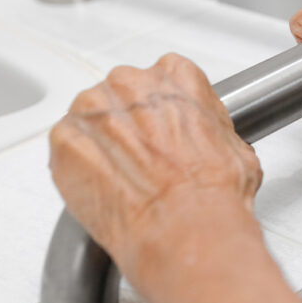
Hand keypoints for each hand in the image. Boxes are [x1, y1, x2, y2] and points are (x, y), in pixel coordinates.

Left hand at [49, 53, 262, 300]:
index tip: (165, 133)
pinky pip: (66, 147)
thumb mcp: (236, 147)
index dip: (163, 111)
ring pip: (91, 119)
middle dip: (130, 125)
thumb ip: (211, 128)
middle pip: (122, 95)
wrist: (186, 227)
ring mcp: (94, 109)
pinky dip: (77, 166)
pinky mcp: (65, 140)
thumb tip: (210, 142)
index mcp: (175, 75)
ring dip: (102, 144)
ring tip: (124, 180)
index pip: (162, 78)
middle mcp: (131, 82)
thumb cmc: (213, 191)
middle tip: (145, 161)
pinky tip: (102, 189)